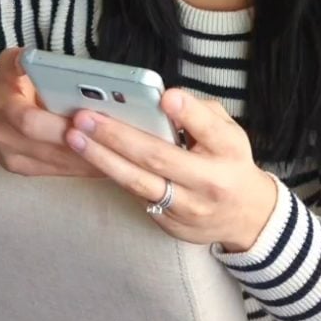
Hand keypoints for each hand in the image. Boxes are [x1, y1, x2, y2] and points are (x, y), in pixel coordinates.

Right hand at [0, 46, 103, 178]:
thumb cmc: (11, 84)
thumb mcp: (11, 65)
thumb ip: (21, 61)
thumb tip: (30, 56)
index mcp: (2, 106)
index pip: (29, 120)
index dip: (59, 125)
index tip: (87, 120)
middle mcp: (3, 135)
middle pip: (48, 146)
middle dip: (82, 143)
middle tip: (112, 138)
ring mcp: (12, 157)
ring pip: (56, 163)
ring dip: (88, 158)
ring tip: (118, 151)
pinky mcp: (24, 169)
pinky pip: (57, 171)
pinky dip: (83, 167)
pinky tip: (106, 161)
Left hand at [65, 89, 277, 251]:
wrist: (246, 216)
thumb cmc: (229, 162)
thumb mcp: (229, 131)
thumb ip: (201, 114)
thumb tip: (162, 101)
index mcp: (228, 151)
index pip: (209, 130)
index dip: (188, 113)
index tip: (166, 97)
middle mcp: (209, 181)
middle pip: (159, 157)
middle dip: (118, 135)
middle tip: (86, 117)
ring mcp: (187, 206)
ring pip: (138, 182)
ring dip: (102, 158)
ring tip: (75, 137)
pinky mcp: (169, 223)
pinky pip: (136, 195)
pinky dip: (112, 174)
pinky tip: (89, 156)